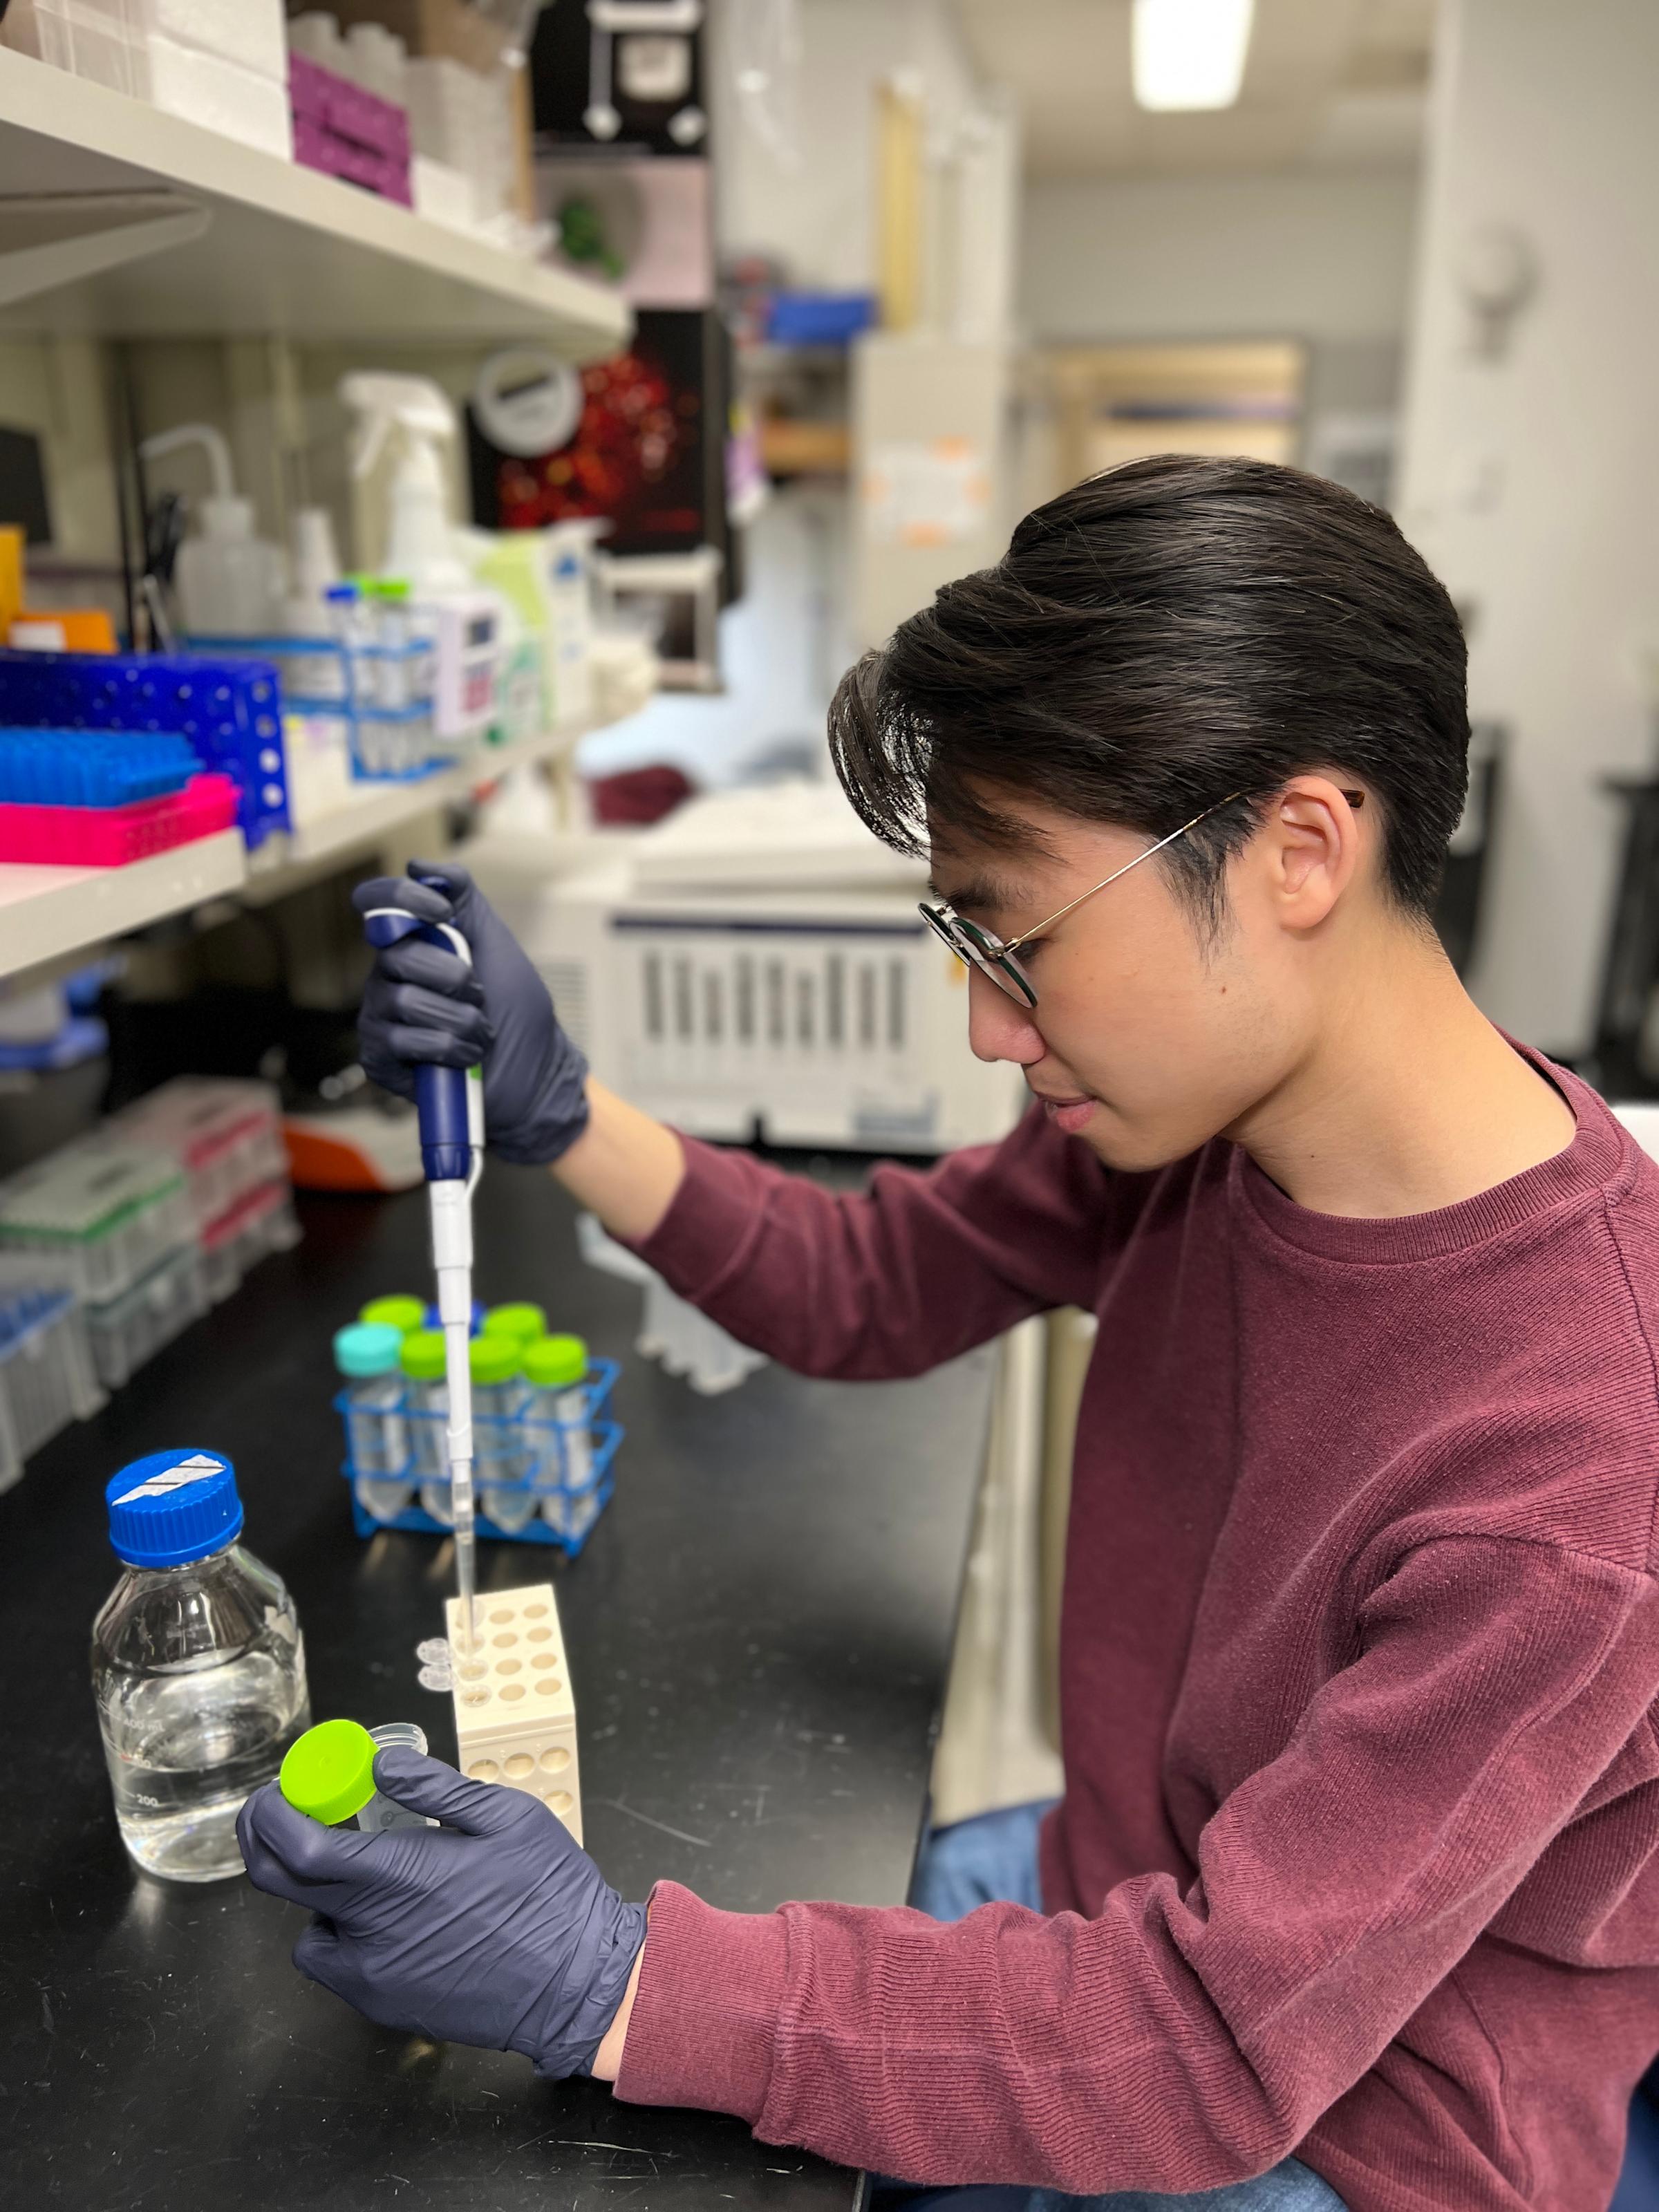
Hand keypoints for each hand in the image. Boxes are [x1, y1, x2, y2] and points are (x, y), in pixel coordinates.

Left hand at [237, 1746, 645, 2076]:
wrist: (576, 1984)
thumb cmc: (549, 1894)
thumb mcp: (506, 1816)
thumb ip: (434, 1788)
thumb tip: (379, 1765)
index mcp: (397, 1877)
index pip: (295, 1847)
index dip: (270, 1816)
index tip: (275, 1793)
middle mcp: (370, 1932)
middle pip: (279, 1886)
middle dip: (267, 1843)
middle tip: (284, 1816)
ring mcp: (372, 1976)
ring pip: (308, 1932)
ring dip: (316, 1897)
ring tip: (362, 1875)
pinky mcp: (384, 2006)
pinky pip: (338, 1966)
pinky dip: (343, 1938)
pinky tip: (387, 1920)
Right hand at [351, 861, 589, 1165]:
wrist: (533, 1078)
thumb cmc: (516, 1015)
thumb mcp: (499, 948)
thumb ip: (466, 903)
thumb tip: (421, 866)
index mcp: (415, 944)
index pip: (380, 903)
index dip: (401, 899)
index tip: (441, 913)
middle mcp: (389, 976)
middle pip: (396, 953)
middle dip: (453, 975)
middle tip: (479, 995)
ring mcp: (381, 1016)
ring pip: (403, 999)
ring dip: (459, 1018)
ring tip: (479, 1033)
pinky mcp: (380, 1056)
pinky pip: (401, 1040)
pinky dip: (446, 1047)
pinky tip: (464, 1057)